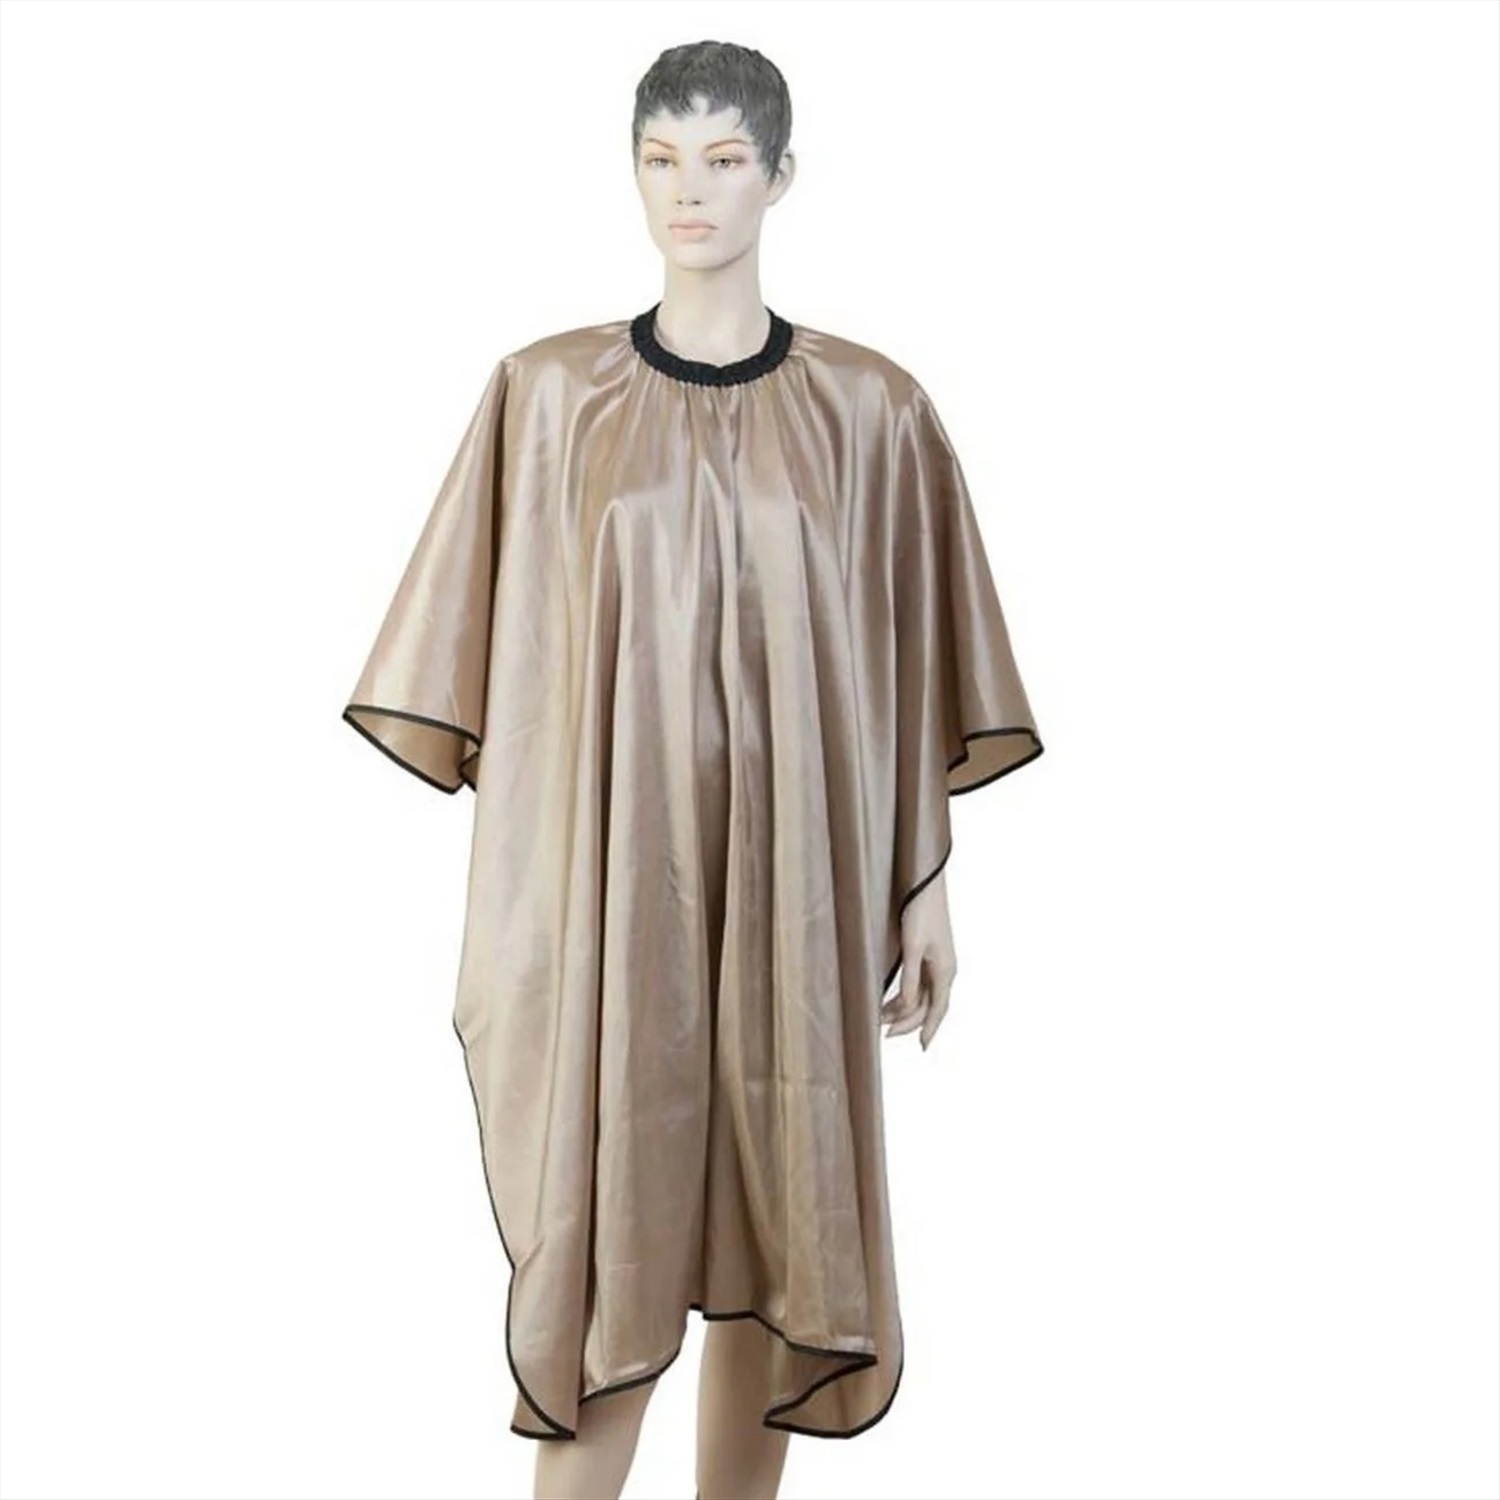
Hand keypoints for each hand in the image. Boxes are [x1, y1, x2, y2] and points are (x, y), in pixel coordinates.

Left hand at [880, 875, 955, 1050]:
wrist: (925, 884)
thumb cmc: (921, 912)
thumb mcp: (913, 948)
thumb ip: (910, 979)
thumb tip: (906, 1008)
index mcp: (946, 971)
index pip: (937, 1009)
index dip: (929, 1029)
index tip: (921, 1047)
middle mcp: (944, 970)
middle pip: (927, 1005)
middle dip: (908, 1021)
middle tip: (884, 1033)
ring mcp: (937, 963)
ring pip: (921, 995)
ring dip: (903, 1008)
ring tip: (880, 1018)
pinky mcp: (928, 954)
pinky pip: (918, 983)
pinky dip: (904, 995)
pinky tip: (890, 1000)